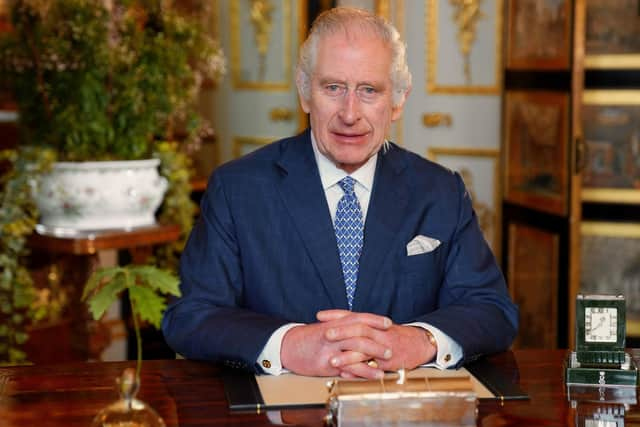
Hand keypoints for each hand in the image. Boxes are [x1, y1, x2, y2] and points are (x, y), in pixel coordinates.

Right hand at [280, 311, 391, 376]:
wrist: (286, 347)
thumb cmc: (305, 338)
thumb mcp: (323, 327)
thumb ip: (339, 326)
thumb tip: (356, 327)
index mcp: (333, 323)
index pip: (358, 317)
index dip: (374, 319)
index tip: (388, 322)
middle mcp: (333, 333)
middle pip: (360, 333)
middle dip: (378, 338)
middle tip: (392, 344)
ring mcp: (330, 348)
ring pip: (357, 348)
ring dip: (375, 354)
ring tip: (388, 359)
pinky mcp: (326, 363)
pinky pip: (349, 367)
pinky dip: (364, 371)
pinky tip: (375, 374)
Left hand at [319, 310, 436, 377]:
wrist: (420, 344)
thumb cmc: (395, 335)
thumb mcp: (379, 327)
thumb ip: (361, 325)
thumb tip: (339, 323)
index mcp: (373, 323)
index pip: (352, 315)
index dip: (336, 314)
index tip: (320, 315)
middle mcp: (378, 332)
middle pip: (359, 329)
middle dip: (341, 331)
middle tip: (325, 334)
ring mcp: (384, 347)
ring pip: (364, 349)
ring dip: (347, 356)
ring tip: (331, 360)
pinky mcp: (389, 362)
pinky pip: (372, 367)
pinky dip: (358, 371)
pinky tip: (346, 374)